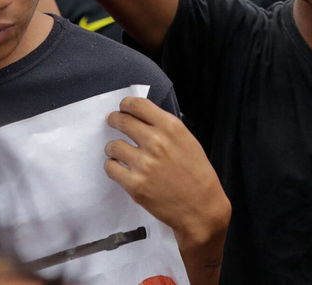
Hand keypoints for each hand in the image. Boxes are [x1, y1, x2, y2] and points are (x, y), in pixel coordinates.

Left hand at [104, 97, 230, 246]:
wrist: (201, 207)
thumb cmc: (197, 174)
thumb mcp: (188, 141)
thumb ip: (165, 128)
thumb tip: (143, 119)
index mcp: (171, 127)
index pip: (138, 105)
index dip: (126, 105)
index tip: (123, 108)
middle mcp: (156, 142)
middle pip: (121, 121)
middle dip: (114, 120)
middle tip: (113, 122)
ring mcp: (144, 164)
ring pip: (113, 146)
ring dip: (113, 148)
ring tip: (119, 152)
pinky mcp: (134, 185)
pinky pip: (111, 168)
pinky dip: (113, 167)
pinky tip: (120, 168)